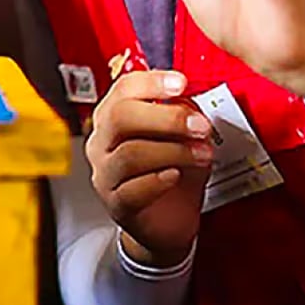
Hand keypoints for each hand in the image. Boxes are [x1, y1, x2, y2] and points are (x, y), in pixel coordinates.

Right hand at [84, 70, 213, 267]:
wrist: (168, 222)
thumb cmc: (173, 174)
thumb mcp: (182, 138)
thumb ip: (182, 115)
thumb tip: (188, 99)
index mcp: (114, 117)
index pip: (123, 89)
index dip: (151, 82)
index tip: (180, 83)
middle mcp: (102, 142)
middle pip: (120, 117)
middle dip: (166, 118)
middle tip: (199, 124)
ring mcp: (105, 174)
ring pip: (130, 154)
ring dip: (173, 151)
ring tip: (202, 154)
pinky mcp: (116, 205)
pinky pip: (132, 190)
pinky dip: (158, 181)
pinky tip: (176, 176)